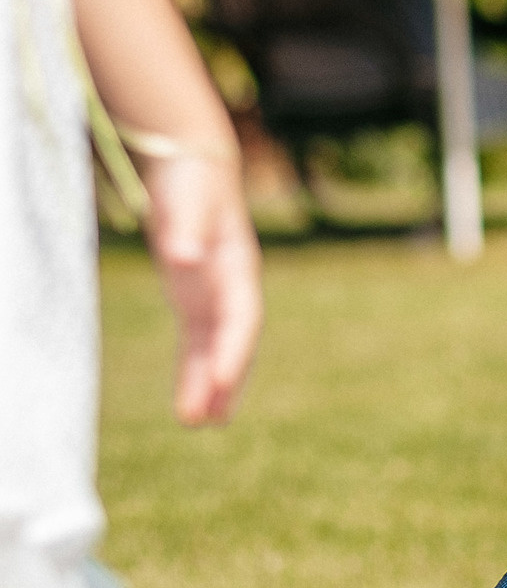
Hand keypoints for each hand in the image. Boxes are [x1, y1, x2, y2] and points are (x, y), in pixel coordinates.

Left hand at [141, 150, 262, 425]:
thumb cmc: (190, 180)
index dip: (234, 352)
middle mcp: (232, 289)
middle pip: (234, 344)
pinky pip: (197, 344)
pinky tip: (188, 401)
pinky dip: (194, 371)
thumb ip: (188, 229)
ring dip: (210, 386)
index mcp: (237, 268)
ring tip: (197, 423)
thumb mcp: (188, 199)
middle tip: (210, 420)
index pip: (242, 319)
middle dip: (225, 382)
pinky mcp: (194, 299)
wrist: (192, 165)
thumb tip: (184, 259)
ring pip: (216, 350)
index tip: (222, 383)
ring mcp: (215, 296)